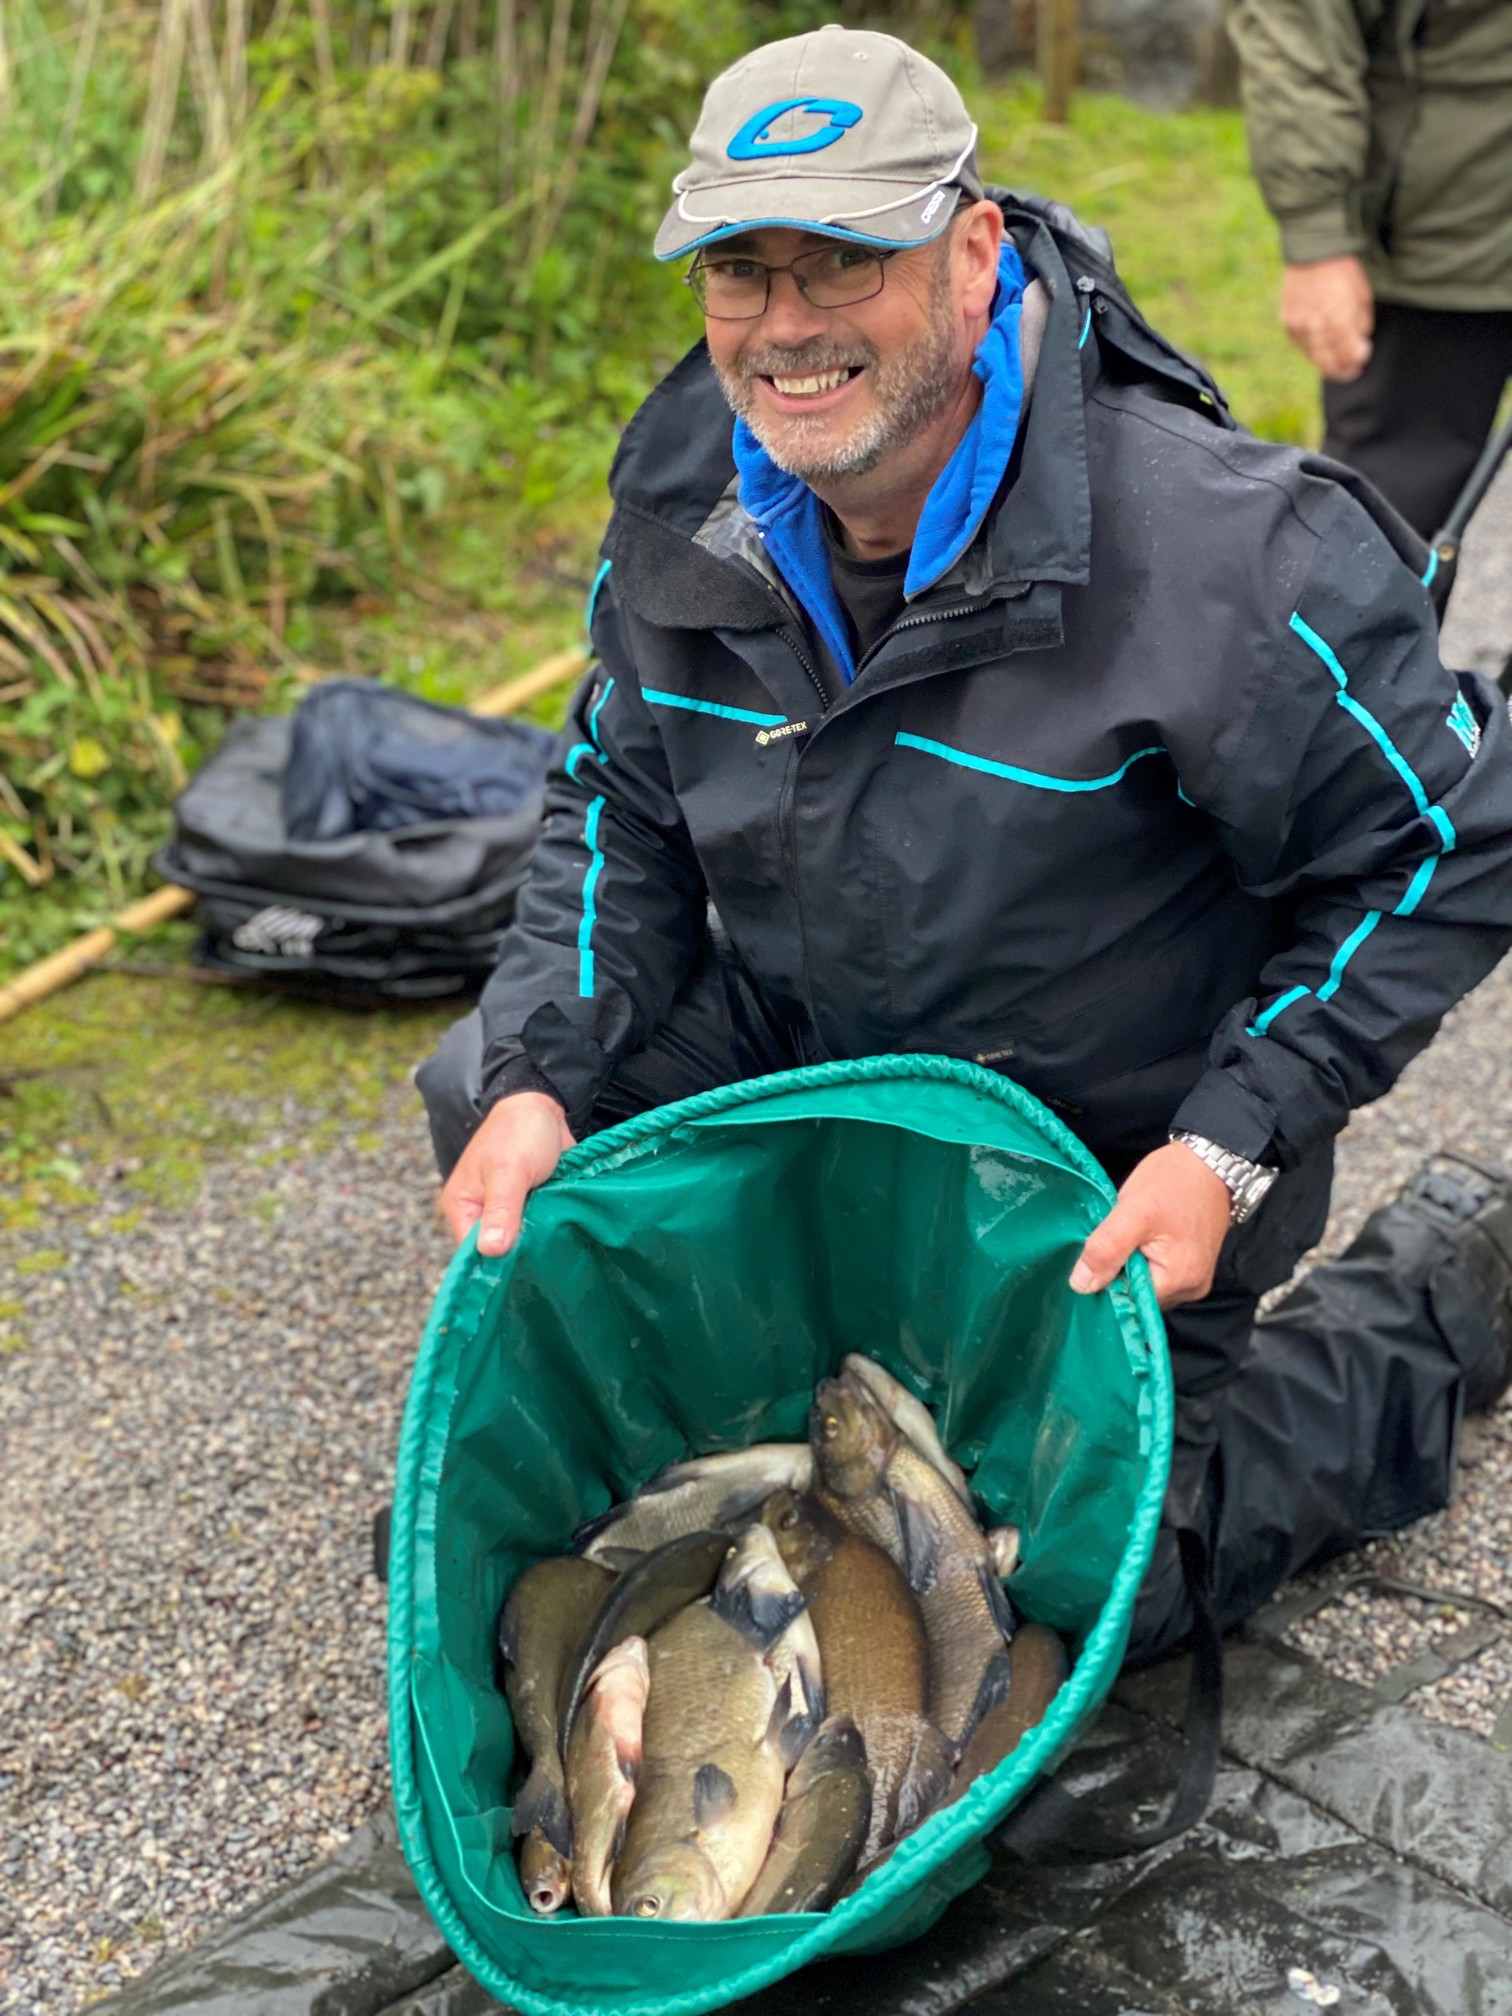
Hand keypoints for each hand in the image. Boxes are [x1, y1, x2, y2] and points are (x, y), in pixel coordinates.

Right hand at [438, 1091, 575, 1255]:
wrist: (545, 1106)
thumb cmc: (519, 1134)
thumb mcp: (508, 1172)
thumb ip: (501, 1210)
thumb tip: (490, 1252)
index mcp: (462, 1204)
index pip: (471, 1251)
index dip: (493, 1264)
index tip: (518, 1275)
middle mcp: (480, 1211)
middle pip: (495, 1250)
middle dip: (517, 1255)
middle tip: (543, 1267)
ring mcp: (506, 1210)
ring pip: (518, 1241)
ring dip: (535, 1245)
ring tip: (555, 1258)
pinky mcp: (528, 1206)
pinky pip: (534, 1229)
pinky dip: (546, 1233)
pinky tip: (561, 1244)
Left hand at [1069, 1141, 1230, 1309]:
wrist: (1209, 1161)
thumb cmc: (1173, 1182)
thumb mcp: (1132, 1211)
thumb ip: (1107, 1249)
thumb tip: (1082, 1285)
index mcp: (1178, 1280)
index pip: (1129, 1300)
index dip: (1106, 1283)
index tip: (1095, 1259)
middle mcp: (1191, 1288)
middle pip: (1140, 1295)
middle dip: (1120, 1273)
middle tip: (1115, 1239)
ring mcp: (1195, 1279)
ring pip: (1148, 1284)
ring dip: (1132, 1265)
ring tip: (1130, 1237)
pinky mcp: (1194, 1266)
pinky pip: (1160, 1273)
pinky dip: (1146, 1260)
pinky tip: (1142, 1240)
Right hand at [1279, 256, 1373, 381]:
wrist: (1313, 250)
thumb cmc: (1343, 270)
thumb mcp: (1362, 296)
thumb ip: (1360, 325)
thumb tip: (1358, 348)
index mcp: (1338, 319)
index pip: (1345, 357)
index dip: (1354, 364)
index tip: (1360, 364)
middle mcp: (1315, 326)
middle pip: (1327, 364)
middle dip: (1341, 371)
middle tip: (1350, 372)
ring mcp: (1298, 325)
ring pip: (1312, 356)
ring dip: (1326, 361)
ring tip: (1336, 360)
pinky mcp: (1287, 321)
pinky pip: (1301, 344)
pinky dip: (1312, 348)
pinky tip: (1322, 343)